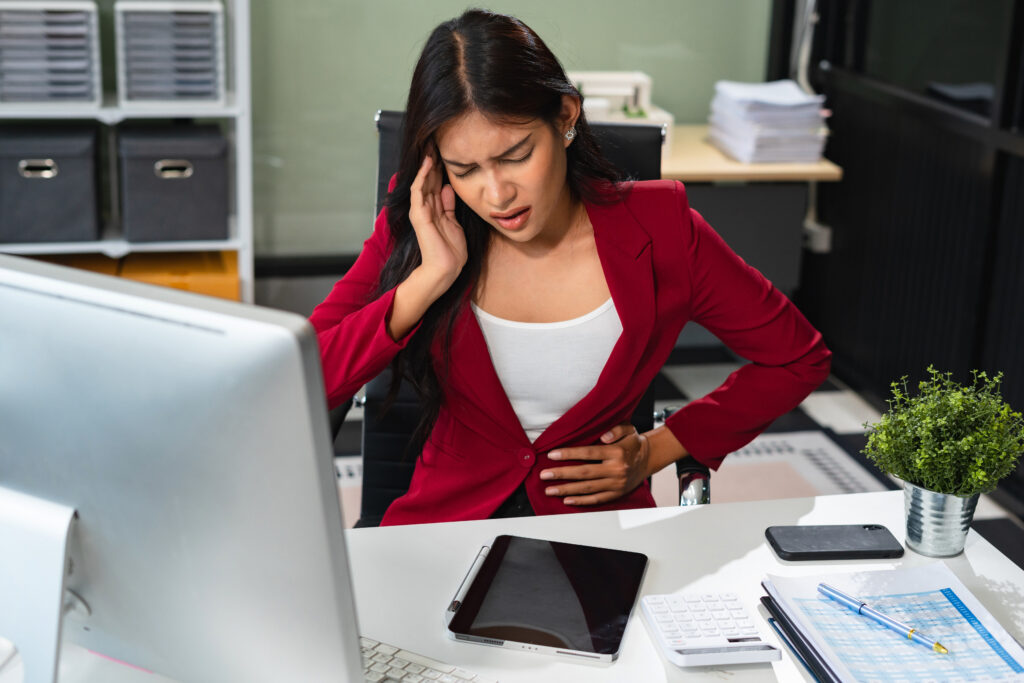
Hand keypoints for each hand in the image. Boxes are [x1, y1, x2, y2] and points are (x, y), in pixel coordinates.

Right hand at [408, 153, 466, 293]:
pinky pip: (418, 191)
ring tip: (431, 147)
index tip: (447, 150)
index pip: (435, 183)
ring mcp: (421, 211)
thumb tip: (447, 188)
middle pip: (428, 179)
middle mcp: (426, 208)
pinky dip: (422, 177)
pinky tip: (427, 164)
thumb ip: (448, 206)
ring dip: (426, 164)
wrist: (446, 268)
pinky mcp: (419, 214)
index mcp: (435, 210)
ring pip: (422, 181)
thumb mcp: (454, 223)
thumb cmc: (451, 251)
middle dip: (433, 161)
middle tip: (436, 141)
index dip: (440, 167)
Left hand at [539, 423, 650, 505]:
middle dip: (562, 474)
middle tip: (544, 475)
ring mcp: (616, 484)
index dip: (569, 454)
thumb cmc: (633, 443)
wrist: (649, 459)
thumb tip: (603, 436)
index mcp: (617, 453)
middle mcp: (616, 470)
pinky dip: (581, 501)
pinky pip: (597, 499)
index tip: (552, 455)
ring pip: (588, 488)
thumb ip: (616, 429)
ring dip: (567, 490)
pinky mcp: (616, 494)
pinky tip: (567, 500)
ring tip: (550, 490)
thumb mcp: (629, 429)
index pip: (588, 453)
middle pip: (584, 473)